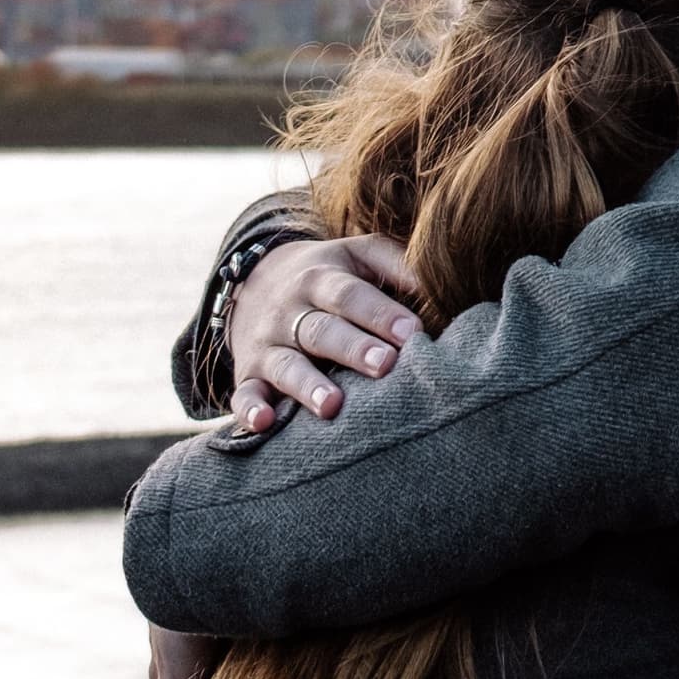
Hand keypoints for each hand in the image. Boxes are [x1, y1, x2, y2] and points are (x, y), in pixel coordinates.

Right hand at [227, 235, 425, 429]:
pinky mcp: (248, 375)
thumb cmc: (328, 276)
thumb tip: (434, 284)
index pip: (351, 295)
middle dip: (352, 348)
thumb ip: (394, 263)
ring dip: (308, 386)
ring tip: (333, 405)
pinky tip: (264, 423)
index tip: (413, 333)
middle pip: (321, 330)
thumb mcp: (356, 255)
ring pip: (286, 365)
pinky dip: (249, 410)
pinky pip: (244, 394)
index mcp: (320, 279)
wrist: (253, 284)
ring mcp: (267, 346)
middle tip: (385, 364)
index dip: (381, 313)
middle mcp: (290, 312)